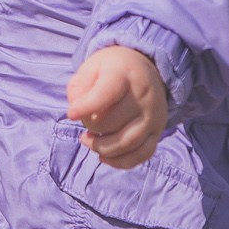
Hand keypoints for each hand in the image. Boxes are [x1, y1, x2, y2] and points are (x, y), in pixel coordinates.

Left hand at [66, 47, 167, 168]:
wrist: (145, 70)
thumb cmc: (111, 70)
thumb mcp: (91, 67)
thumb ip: (78, 88)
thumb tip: (77, 113)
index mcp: (124, 74)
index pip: (106, 93)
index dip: (86, 106)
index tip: (71, 114)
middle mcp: (144, 96)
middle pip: (110, 122)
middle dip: (90, 125)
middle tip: (84, 118)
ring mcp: (154, 116)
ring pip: (126, 143)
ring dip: (101, 147)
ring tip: (87, 139)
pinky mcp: (158, 131)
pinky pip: (141, 155)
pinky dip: (120, 161)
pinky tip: (103, 155)